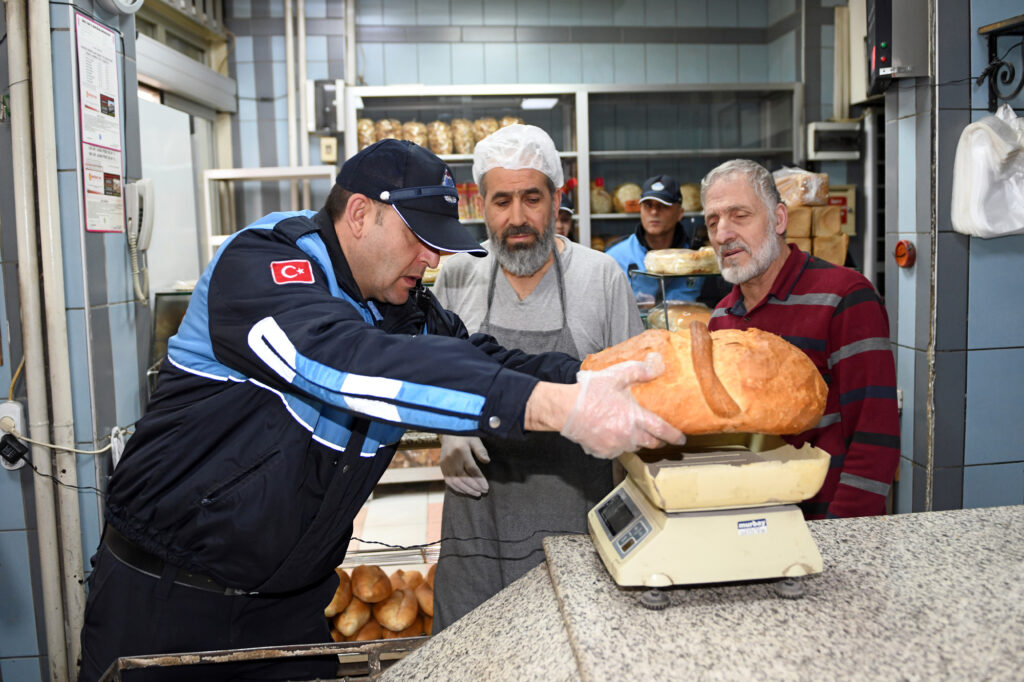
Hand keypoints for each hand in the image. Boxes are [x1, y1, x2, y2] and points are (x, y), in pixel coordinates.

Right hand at [439, 435, 489, 496]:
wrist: (448, 431)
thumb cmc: (464, 435)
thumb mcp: (474, 439)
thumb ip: (480, 450)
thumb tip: (487, 461)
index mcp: (461, 451)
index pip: (472, 469)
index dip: (480, 480)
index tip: (486, 487)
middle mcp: (451, 459)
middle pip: (463, 478)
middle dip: (474, 487)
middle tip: (482, 492)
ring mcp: (445, 464)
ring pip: (455, 482)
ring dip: (466, 490)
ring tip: (476, 494)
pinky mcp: (442, 467)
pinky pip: (448, 481)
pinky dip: (456, 488)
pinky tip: (464, 491)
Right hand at [559, 353, 685, 458]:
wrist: (565, 409)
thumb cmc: (590, 392)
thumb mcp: (616, 376)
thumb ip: (640, 371)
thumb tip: (658, 364)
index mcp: (635, 418)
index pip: (663, 431)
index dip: (675, 436)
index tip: (681, 438)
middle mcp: (628, 435)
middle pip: (651, 444)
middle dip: (659, 441)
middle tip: (660, 435)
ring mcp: (615, 446)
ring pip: (634, 448)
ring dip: (638, 441)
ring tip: (634, 432)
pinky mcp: (603, 452)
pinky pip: (617, 452)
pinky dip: (619, 445)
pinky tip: (614, 434)